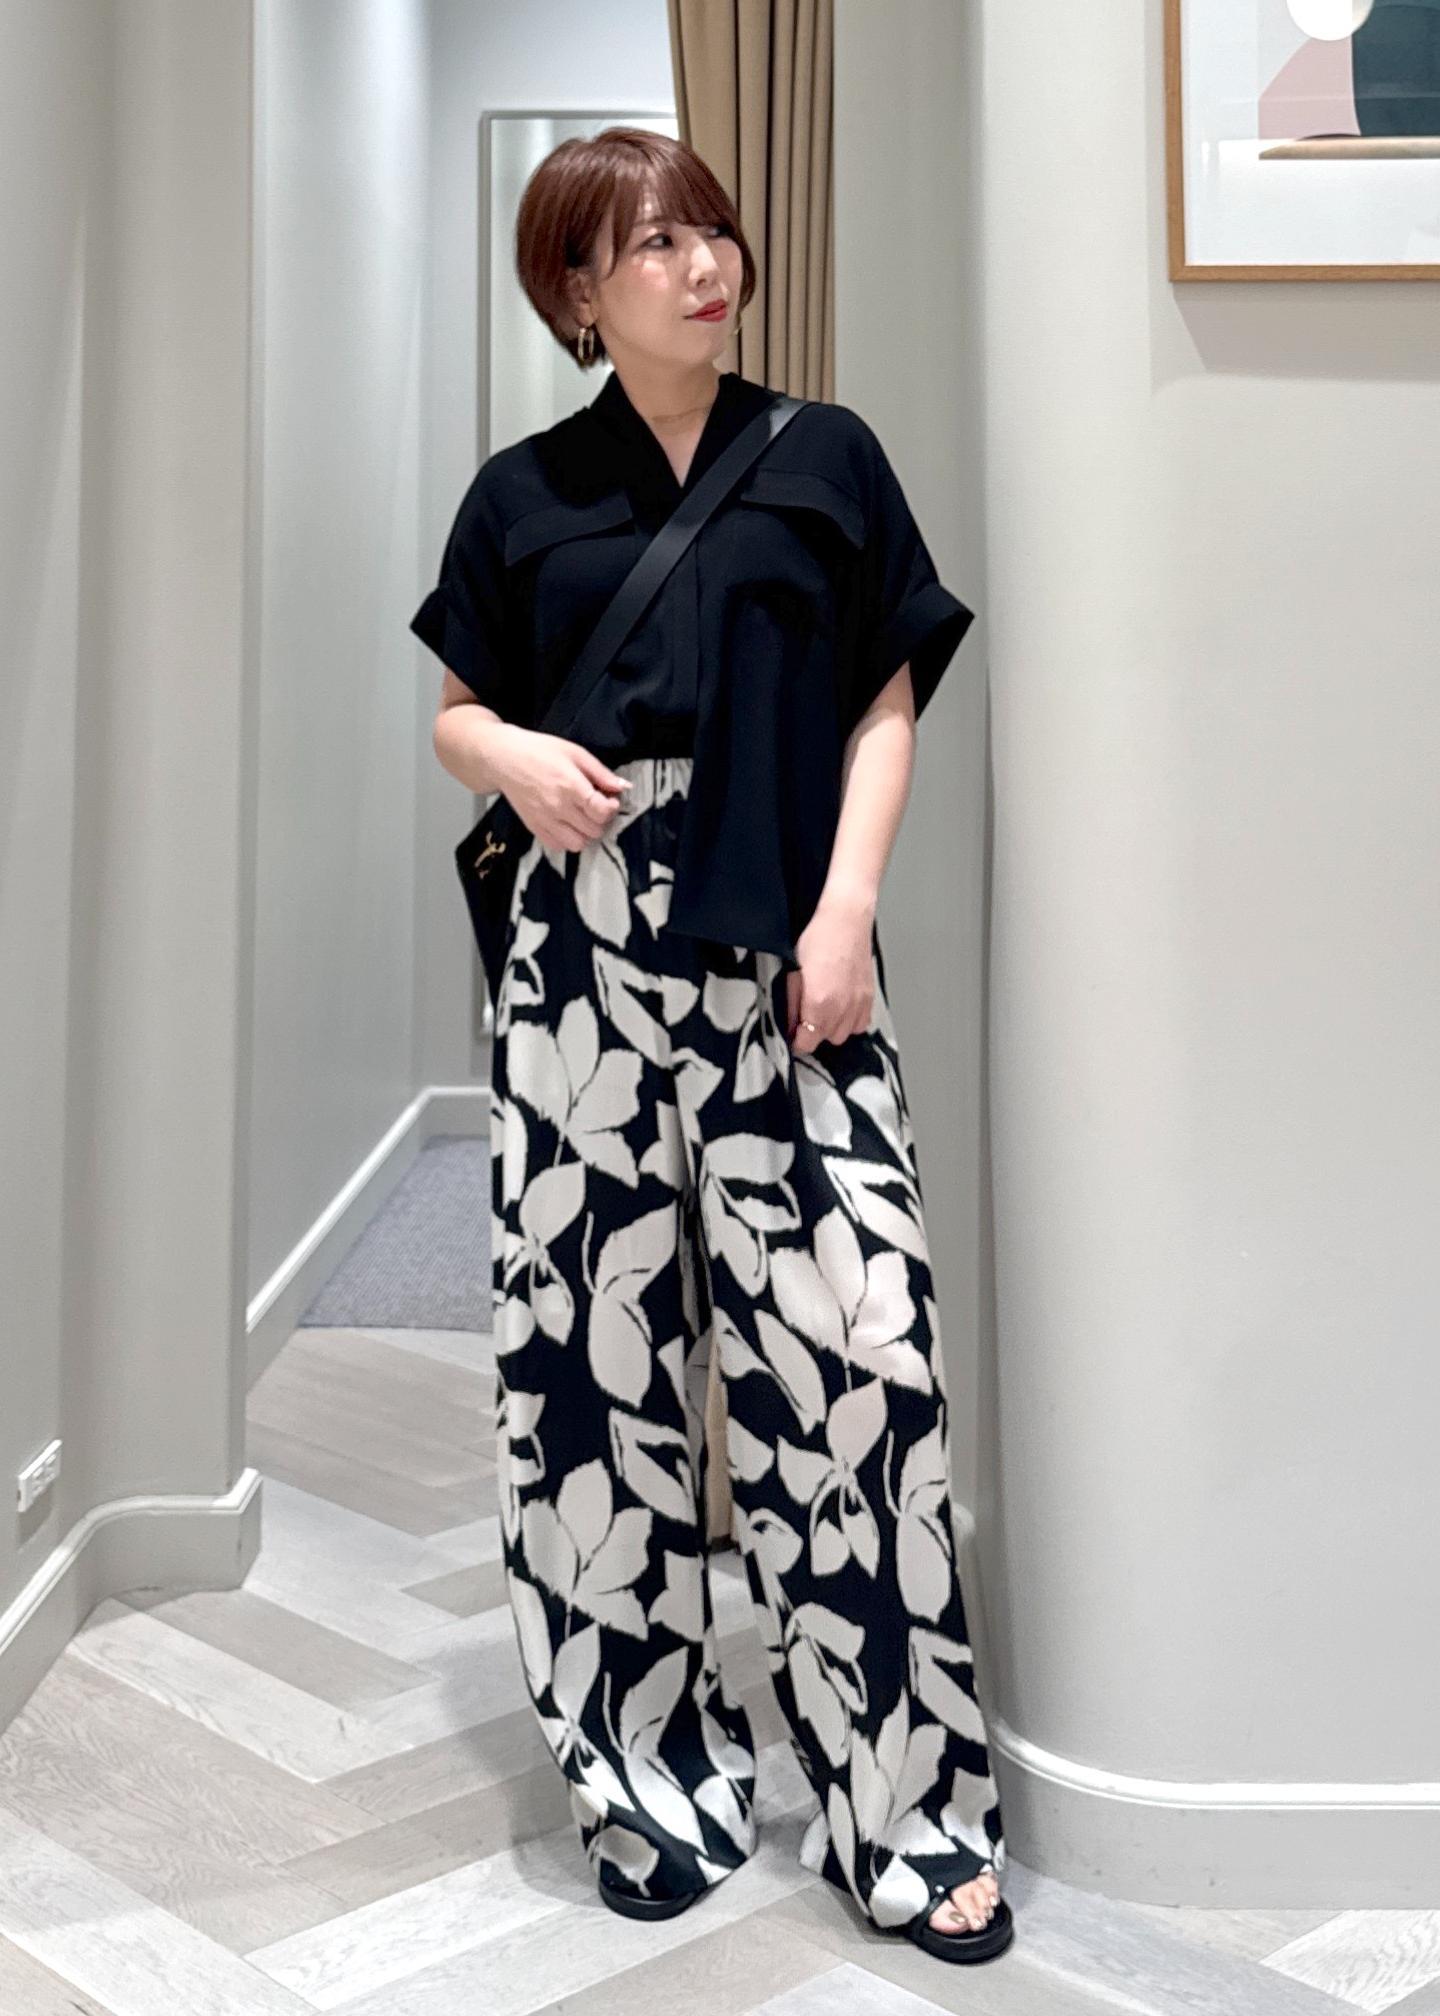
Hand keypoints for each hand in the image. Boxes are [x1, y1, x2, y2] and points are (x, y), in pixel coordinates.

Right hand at [494, 730, 632, 850]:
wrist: (503, 759)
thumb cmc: (539, 750)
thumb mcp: (575, 753)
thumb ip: (600, 773)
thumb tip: (623, 787)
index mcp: (571, 787)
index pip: (602, 812)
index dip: (612, 808)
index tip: (610, 799)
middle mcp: (559, 808)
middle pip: (594, 830)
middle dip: (601, 820)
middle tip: (597, 806)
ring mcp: (545, 821)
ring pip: (578, 844)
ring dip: (586, 833)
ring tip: (583, 817)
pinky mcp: (534, 828)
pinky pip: (558, 846)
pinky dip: (567, 839)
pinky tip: (567, 824)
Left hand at [785, 896, 875, 1053]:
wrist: (846, 918)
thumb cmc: (819, 937)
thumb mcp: (793, 971)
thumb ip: (791, 1003)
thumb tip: (790, 1023)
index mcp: (820, 1003)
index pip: (806, 1043)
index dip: (796, 1039)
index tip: (792, 1032)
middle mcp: (842, 1008)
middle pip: (826, 1040)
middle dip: (814, 1032)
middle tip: (806, 1015)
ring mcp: (859, 1003)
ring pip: (845, 1034)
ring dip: (833, 1027)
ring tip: (824, 1010)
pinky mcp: (869, 995)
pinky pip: (861, 1023)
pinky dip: (851, 1020)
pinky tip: (841, 1006)